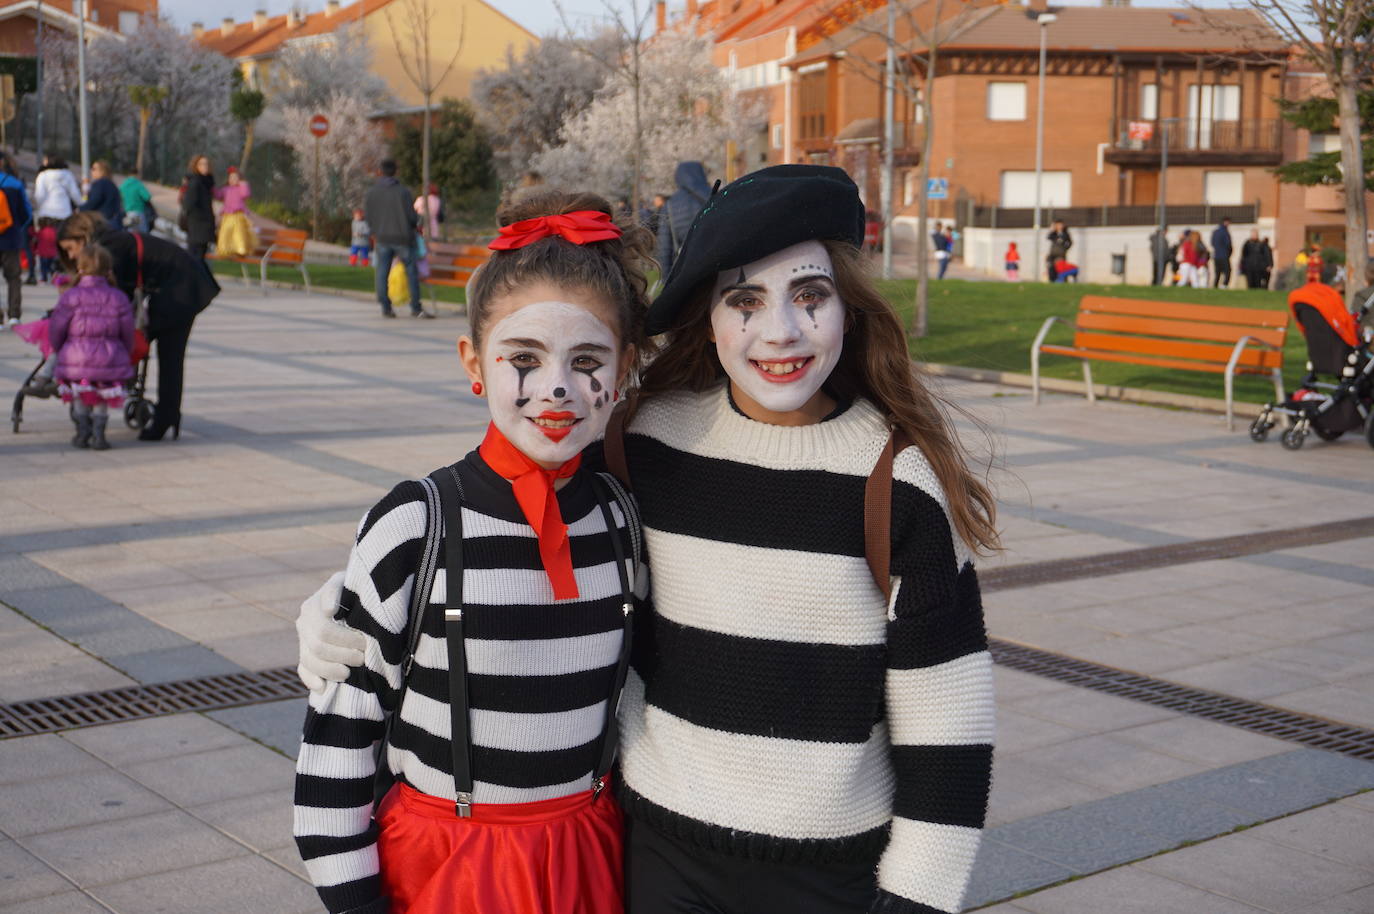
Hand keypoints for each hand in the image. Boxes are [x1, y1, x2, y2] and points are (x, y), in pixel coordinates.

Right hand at [295, 571, 365, 691]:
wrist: (356, 601)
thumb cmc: (357, 592)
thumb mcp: (351, 584)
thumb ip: (337, 591)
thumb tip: (328, 609)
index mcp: (314, 605)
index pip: (324, 629)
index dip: (344, 639)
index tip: (362, 643)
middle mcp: (305, 621)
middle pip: (318, 647)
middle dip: (343, 654)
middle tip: (363, 656)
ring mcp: (303, 639)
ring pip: (310, 660)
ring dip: (330, 669)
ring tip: (349, 672)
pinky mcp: (306, 654)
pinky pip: (303, 670)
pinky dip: (312, 680)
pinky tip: (323, 687)